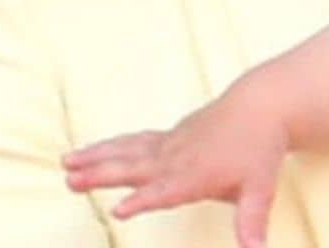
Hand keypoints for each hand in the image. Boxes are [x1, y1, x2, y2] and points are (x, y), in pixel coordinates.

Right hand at [64, 90, 289, 247]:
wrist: (262, 106)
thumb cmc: (259, 149)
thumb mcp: (261, 189)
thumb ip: (252, 222)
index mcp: (196, 176)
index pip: (165, 192)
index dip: (143, 202)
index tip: (119, 210)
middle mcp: (177, 158)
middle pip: (134, 168)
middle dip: (102, 175)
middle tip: (71, 181)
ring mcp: (170, 144)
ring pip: (127, 151)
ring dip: (96, 157)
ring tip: (66, 163)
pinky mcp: (168, 136)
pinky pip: (133, 141)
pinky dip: (110, 145)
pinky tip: (91, 150)